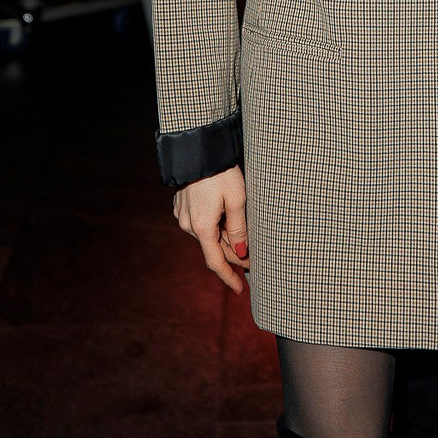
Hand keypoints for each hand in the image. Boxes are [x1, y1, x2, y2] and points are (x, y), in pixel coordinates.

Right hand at [172, 166, 249, 293]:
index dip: (229, 277)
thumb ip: (239, 230)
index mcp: (201, 227)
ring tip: (244, 233)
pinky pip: (200, 222)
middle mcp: (188, 224)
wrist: (198, 147)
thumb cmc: (221, 172)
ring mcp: (183, 214)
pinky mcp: (182, 204)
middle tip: (255, 258)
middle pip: (214, 248)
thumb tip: (241, 254)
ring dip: (225, 238)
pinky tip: (227, 217)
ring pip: (208, 235)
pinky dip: (215, 225)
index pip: (215, 262)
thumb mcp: (237, 200)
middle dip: (234, 255)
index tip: (241, 290)